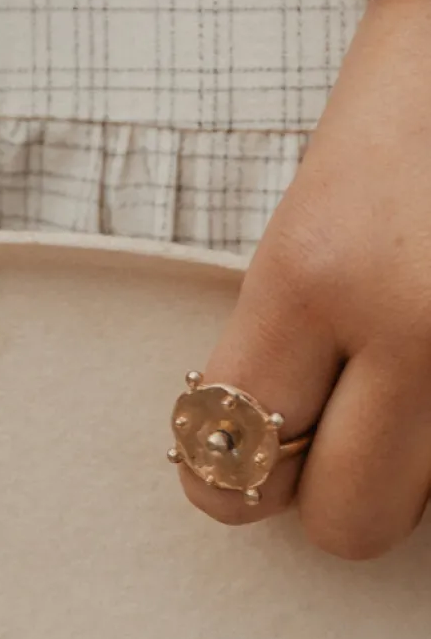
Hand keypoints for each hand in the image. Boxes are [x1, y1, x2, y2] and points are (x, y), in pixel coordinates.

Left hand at [181, 0, 430, 558]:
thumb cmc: (400, 111)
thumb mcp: (302, 218)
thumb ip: (274, 340)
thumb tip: (255, 457)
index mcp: (308, 272)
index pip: (229, 463)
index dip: (228, 475)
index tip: (251, 445)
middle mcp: (412, 324)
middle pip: (346, 527)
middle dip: (335, 486)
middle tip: (343, 420)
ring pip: (429, 513)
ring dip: (412, 465)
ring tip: (409, 373)